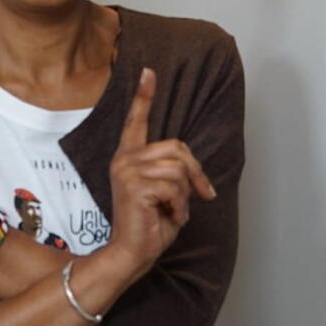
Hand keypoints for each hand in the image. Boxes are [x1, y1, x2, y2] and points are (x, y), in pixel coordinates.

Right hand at [106, 68, 215, 269]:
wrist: (131, 253)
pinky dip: (180, 207)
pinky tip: (168, 217)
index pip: (136, 121)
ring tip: (173, 211)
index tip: (149, 72)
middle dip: (196, 174)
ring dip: (186, 196)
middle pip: (177, 149)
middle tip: (201, 196)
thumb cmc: (149, 225)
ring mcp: (127, 171)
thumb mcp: (165, 193)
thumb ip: (172, 172)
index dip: (143, 96)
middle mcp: (124, 160)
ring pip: (179, 170)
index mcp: (129, 158)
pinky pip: (175, 188)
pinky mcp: (135, 187)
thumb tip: (190, 168)